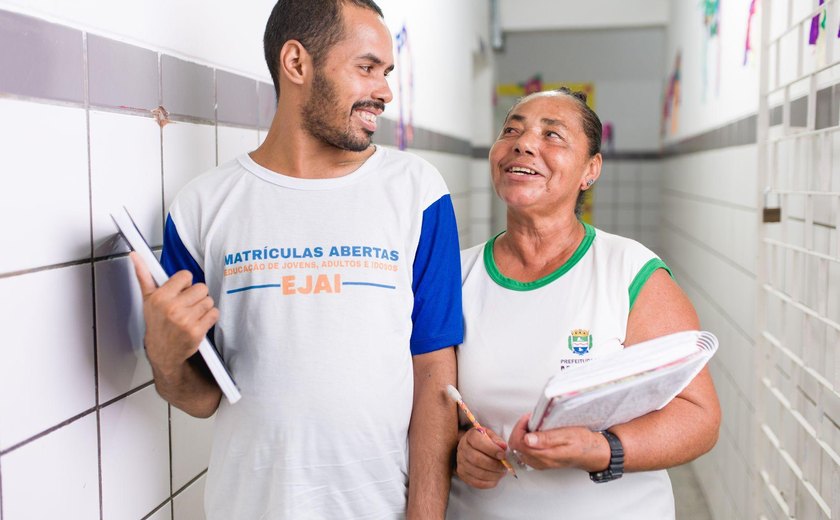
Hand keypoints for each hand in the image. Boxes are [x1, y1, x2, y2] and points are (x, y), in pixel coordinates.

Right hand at [130, 252, 218, 377]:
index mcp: (160, 297)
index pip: (186, 275)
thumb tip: (135, 255)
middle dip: (196, 296)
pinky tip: (198, 322)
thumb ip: (143, 275)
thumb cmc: (157, 324)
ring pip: (209, 300)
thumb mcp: (147, 299)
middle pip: (201, 287)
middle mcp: (172, 308)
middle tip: (187, 305)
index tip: (180, 292)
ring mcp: (185, 320)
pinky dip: (210, 317)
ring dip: (203, 307)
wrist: (163, 352)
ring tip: (192, 315)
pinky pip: (214, 313)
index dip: (185, 284)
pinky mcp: (197, 331)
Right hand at [454, 426, 509, 488]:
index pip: (478, 441)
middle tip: (504, 467)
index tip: (503, 454)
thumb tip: (503, 447)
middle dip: (494, 465)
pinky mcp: (462, 474)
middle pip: (477, 459)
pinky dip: (488, 483)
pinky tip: (495, 479)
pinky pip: (476, 482)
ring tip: (501, 473)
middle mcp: (462, 449)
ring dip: (493, 475)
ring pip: (477, 472)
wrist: (471, 448)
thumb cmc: (484, 441)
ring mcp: (461, 462)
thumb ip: (497, 440)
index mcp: (470, 436)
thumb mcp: (491, 435)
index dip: (492, 449)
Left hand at [507, 414, 609, 471]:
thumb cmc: (583, 443)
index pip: (518, 443)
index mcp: (545, 456)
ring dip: (523, 434)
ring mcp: (540, 463)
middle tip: (530, 420)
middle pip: (516, 446)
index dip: (520, 427)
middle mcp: (540, 462)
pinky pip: (527, 451)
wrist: (594, 453)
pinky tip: (537, 433)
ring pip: (520, 449)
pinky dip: (528, 440)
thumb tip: (527, 439)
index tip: (529, 418)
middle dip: (520, 430)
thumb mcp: (566, 435)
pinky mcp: (543, 461)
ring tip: (534, 424)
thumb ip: (546, 438)